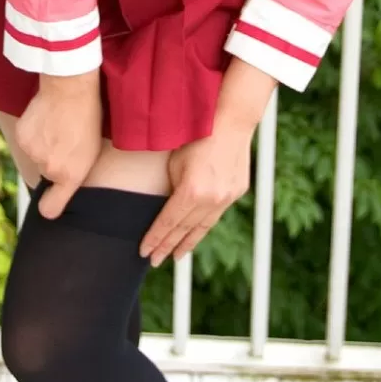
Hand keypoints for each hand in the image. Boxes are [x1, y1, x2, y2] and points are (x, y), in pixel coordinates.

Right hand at [15, 73, 102, 219]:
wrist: (70, 86)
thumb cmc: (89, 115)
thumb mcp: (93, 148)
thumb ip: (76, 169)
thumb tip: (66, 177)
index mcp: (71, 175)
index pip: (51, 208)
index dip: (51, 204)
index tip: (51, 200)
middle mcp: (50, 169)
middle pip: (46, 172)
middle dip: (52, 160)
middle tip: (64, 140)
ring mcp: (34, 153)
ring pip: (35, 156)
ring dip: (42, 146)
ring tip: (55, 126)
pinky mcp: (22, 137)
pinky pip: (26, 141)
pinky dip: (32, 133)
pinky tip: (44, 119)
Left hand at [138, 118, 253, 266]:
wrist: (232, 120)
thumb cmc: (197, 133)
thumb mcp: (176, 161)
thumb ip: (172, 187)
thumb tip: (166, 205)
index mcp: (191, 191)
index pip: (168, 222)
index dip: (155, 238)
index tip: (144, 252)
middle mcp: (210, 200)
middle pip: (184, 230)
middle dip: (168, 246)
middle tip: (155, 261)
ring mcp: (226, 198)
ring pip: (203, 227)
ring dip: (188, 242)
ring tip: (176, 255)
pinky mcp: (236, 192)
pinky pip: (216, 215)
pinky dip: (203, 226)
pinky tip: (196, 233)